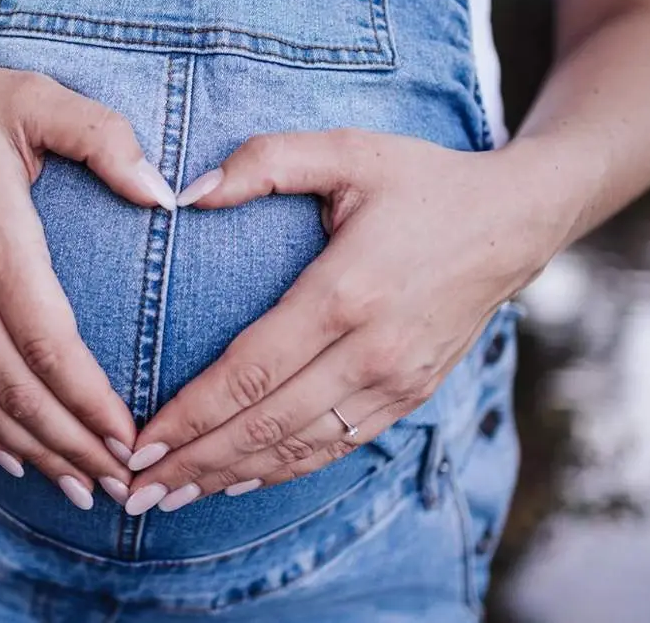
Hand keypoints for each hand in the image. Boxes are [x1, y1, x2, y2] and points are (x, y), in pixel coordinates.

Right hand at [0, 30, 177, 508]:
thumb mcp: (33, 98)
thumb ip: (103, 138)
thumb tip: (164, 193)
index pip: (48, 343)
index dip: (89, 401)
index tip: (129, 439)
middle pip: (17, 388)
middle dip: (72, 445)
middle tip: (119, 486)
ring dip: (32, 450)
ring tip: (78, 488)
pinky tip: (12, 457)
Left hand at [122, 129, 557, 514]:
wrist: (516, 222)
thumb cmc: (423, 182)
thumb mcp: (347, 151)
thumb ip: (264, 162)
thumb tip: (186, 193)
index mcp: (346, 293)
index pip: (250, 372)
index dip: (190, 416)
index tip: (138, 443)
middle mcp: (371, 351)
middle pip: (265, 425)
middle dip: (194, 463)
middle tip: (133, 490)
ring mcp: (395, 382)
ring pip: (298, 449)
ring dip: (229, 478)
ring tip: (168, 498)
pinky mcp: (410, 396)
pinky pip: (336, 447)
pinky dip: (281, 471)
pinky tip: (236, 482)